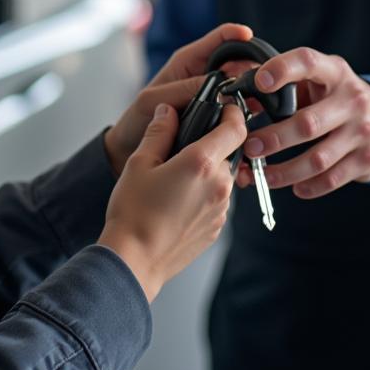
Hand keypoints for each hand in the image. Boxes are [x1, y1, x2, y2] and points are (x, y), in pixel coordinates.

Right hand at [99, 101, 245, 301]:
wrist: (135, 261)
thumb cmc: (133, 211)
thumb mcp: (140, 162)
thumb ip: (159, 132)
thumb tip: (169, 111)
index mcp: (201, 163)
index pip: (236, 128)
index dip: (232, 114)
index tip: (223, 108)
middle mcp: (219, 186)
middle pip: (228, 152)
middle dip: (211, 145)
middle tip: (182, 146)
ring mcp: (221, 210)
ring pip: (222, 177)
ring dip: (207, 171)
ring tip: (175, 177)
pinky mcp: (216, 228)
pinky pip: (216, 199)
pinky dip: (204, 193)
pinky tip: (177, 200)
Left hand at [104, 22, 254, 175]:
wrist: (130, 148)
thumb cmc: (136, 119)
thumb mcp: (153, 100)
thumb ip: (182, 90)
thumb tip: (218, 87)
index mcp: (187, 63)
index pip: (216, 40)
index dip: (234, 34)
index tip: (249, 36)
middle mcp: (202, 77)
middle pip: (237, 63)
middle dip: (252, 68)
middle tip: (263, 80)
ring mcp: (211, 97)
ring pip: (241, 88)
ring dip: (253, 93)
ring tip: (264, 103)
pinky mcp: (215, 117)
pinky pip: (235, 111)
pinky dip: (246, 115)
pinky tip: (255, 122)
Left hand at [242, 47, 369, 198]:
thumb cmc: (334, 97)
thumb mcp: (316, 81)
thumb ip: (285, 86)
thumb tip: (241, 101)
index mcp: (334, 72)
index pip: (307, 62)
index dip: (283, 69)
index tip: (259, 82)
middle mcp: (352, 99)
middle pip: (308, 123)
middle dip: (275, 138)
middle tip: (249, 147)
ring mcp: (362, 131)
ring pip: (318, 158)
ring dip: (286, 171)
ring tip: (262, 175)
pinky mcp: (368, 159)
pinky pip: (333, 178)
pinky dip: (310, 186)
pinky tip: (294, 188)